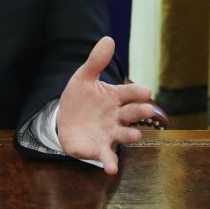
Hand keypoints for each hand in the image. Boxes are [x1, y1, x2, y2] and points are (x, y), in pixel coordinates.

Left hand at [55, 36, 156, 172]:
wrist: (64, 120)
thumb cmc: (80, 98)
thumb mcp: (83, 78)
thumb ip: (96, 61)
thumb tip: (108, 39)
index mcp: (116, 97)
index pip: (131, 93)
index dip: (137, 92)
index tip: (144, 91)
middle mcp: (118, 117)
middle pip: (132, 114)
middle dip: (139, 112)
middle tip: (145, 110)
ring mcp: (110, 133)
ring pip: (125, 135)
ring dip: (130, 136)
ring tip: (135, 136)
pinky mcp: (99, 148)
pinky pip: (108, 156)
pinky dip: (111, 163)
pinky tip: (111, 169)